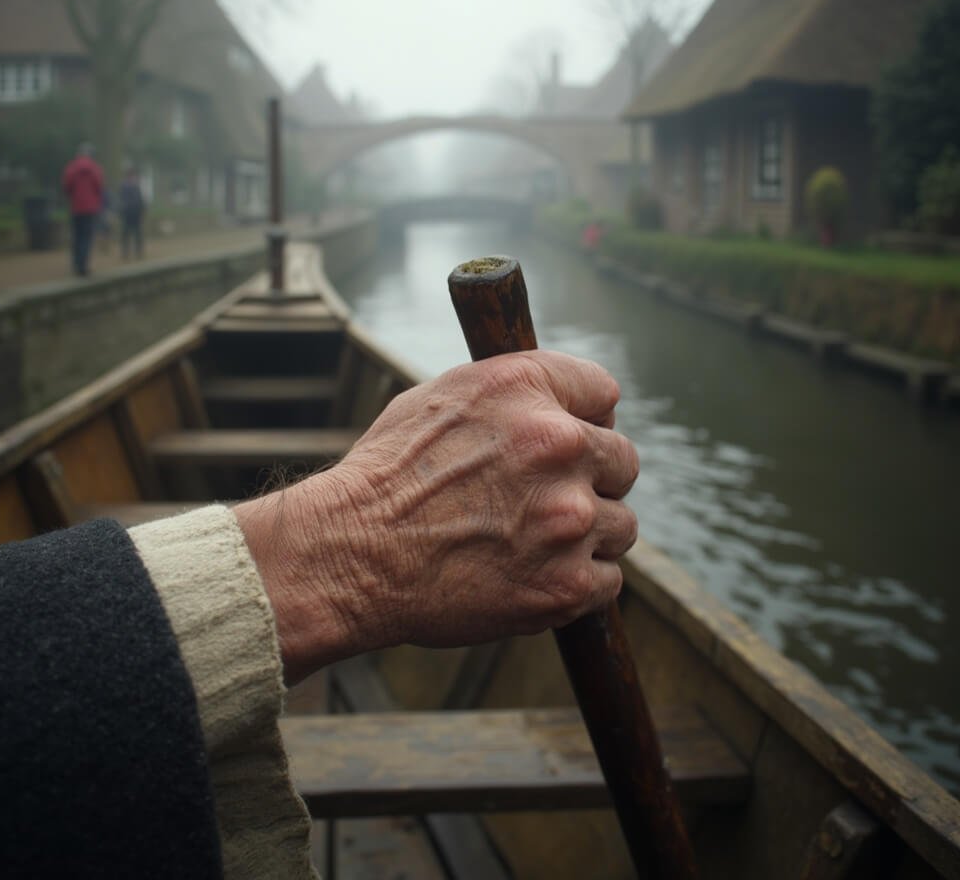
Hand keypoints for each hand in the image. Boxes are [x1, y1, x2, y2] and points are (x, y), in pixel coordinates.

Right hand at [235, 350, 638, 683]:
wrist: (349, 554)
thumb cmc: (386, 475)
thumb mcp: (441, 399)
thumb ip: (513, 395)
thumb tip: (558, 402)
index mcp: (525, 388)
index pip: (604, 393)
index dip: (589, 419)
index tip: (576, 441)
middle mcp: (557, 444)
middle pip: (623, 460)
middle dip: (593, 478)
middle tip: (550, 499)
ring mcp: (567, 517)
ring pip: (620, 524)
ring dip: (587, 535)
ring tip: (532, 543)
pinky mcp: (566, 583)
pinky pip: (607, 580)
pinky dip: (577, 582)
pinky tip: (532, 576)